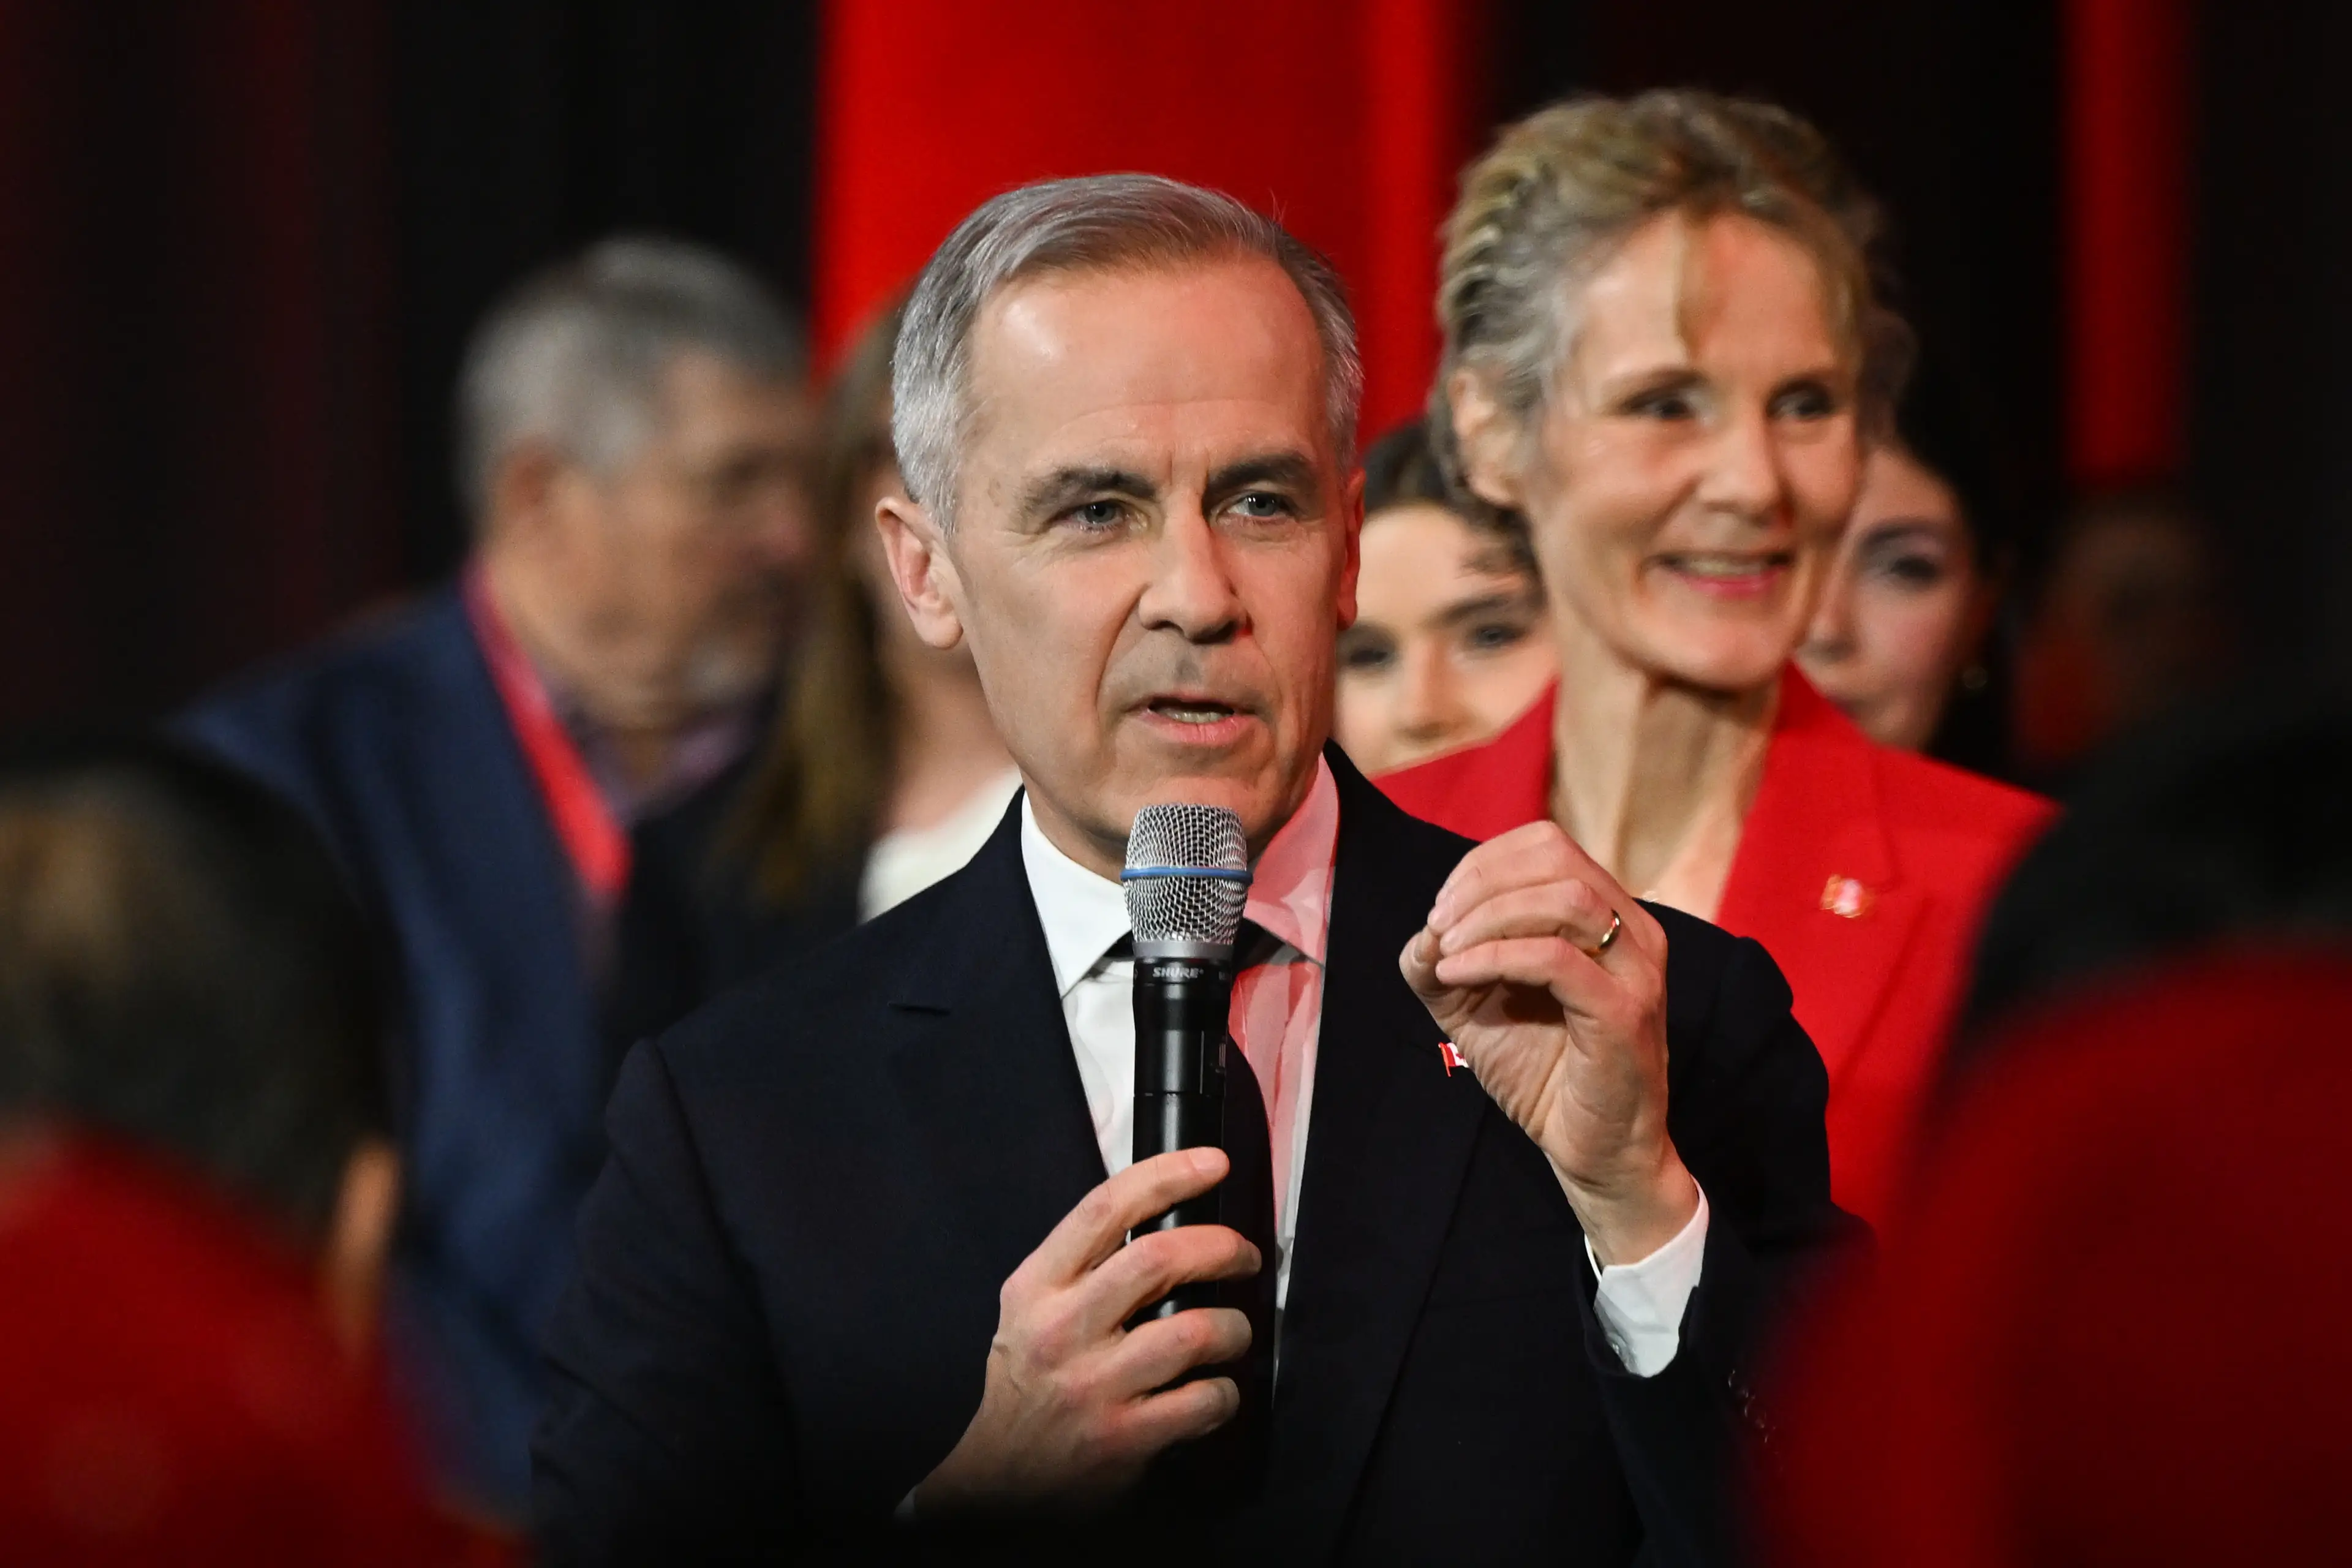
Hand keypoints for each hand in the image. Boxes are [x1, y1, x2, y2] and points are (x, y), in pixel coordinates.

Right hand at [912, 1147, 1259, 1514]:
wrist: (999, 1481)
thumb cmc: (1028, 1383)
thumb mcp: (1032, 1309)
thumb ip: (1084, 1264)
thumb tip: (1167, 1214)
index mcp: (1038, 1287)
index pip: (1104, 1209)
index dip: (1166, 1175)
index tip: (1211, 1163)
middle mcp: (1062, 1330)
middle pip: (1159, 1259)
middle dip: (1221, 1249)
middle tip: (1243, 1257)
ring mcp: (1094, 1387)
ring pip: (1195, 1331)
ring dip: (1234, 1328)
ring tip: (1234, 1334)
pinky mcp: (1124, 1439)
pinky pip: (1205, 1399)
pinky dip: (1226, 1393)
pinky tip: (1216, 1392)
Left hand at [1400, 821, 1697, 1263]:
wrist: (1589, 1151)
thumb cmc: (1540, 1072)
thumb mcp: (1471, 1007)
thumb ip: (1441, 962)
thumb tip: (1420, 934)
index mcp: (1607, 914)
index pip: (1546, 844)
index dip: (1483, 863)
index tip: (1441, 907)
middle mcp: (1634, 931)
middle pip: (1556, 857)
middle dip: (1481, 882)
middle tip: (1438, 925)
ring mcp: (1637, 970)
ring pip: (1565, 898)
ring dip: (1488, 916)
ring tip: (1446, 952)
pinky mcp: (1626, 1013)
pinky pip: (1559, 958)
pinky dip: (1496, 956)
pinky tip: (1458, 974)